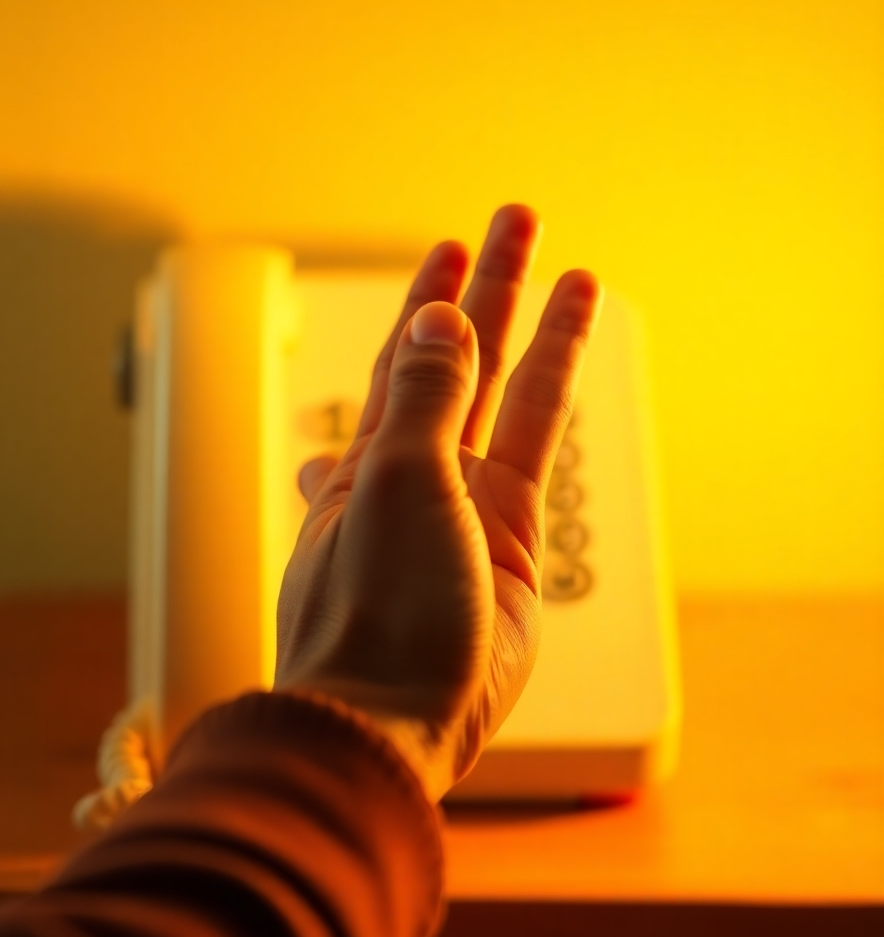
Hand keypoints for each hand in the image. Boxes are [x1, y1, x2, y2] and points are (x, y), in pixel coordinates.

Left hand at [274, 205, 602, 800]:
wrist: (392, 716)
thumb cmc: (372, 609)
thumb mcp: (395, 485)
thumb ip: (425, 400)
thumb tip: (440, 320)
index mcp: (366, 456)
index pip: (404, 355)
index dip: (430, 297)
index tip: (455, 246)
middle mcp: (417, 473)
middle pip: (461, 360)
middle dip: (489, 291)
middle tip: (518, 219)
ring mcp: (469, 508)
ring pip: (509, 401)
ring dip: (537, 337)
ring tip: (569, 274)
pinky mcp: (513, 547)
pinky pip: (538, 459)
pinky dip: (552, 407)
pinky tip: (558, 362)